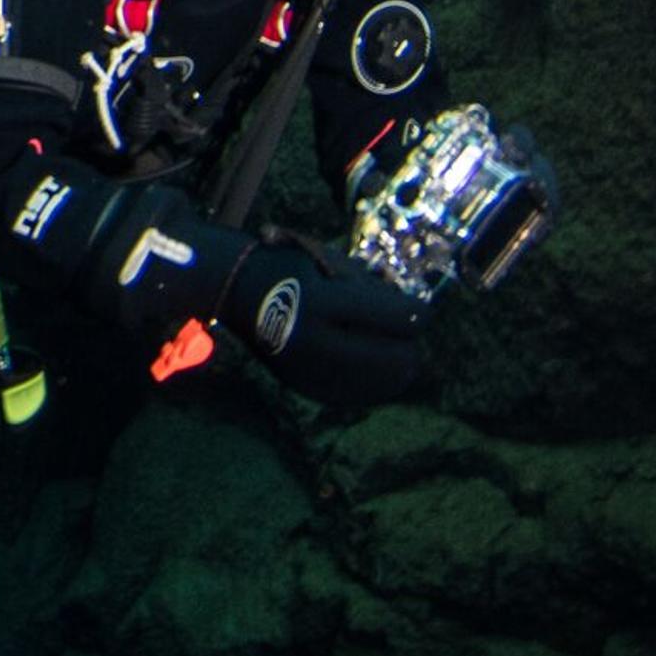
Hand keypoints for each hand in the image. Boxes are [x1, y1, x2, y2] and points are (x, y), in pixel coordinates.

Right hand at [222, 242, 424, 404]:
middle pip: (400, 359)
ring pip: (387, 383)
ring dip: (395, 363)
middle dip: (409, 343)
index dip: (417, 312)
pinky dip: (375, 379)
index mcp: (323, 302)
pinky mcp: (309, 388)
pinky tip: (368, 363)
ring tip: (384, 345)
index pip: (398, 318)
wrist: (236, 290)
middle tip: (401, 330)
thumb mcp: (334, 262)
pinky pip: (362, 393)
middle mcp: (315, 342)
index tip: (417, 308)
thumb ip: (377, 289)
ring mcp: (310, 371)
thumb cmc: (293, 266)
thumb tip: (419, 321)